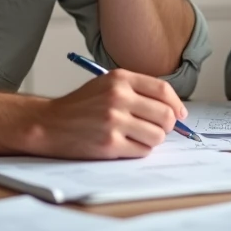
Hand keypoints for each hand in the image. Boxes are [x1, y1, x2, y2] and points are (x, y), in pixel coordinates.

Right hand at [27, 69, 186, 158]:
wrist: (49, 124)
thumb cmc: (81, 106)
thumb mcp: (107, 85)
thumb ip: (138, 91)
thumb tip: (174, 109)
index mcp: (120, 79)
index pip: (163, 90)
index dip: (177, 105)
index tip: (180, 114)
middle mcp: (118, 97)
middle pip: (166, 115)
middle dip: (167, 126)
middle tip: (158, 129)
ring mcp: (114, 121)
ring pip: (157, 136)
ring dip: (153, 140)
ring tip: (138, 137)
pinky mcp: (109, 144)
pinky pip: (142, 151)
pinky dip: (139, 150)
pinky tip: (126, 145)